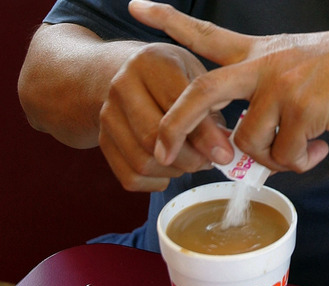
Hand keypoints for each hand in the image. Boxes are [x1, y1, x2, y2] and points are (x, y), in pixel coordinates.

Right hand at [99, 41, 233, 190]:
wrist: (129, 77)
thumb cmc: (176, 80)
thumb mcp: (198, 78)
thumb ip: (212, 108)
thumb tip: (223, 151)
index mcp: (152, 61)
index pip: (177, 105)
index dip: (204, 135)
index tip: (225, 155)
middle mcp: (122, 84)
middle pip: (153, 137)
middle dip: (189, 158)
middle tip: (210, 161)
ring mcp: (108, 113)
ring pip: (142, 162)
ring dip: (174, 171)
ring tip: (193, 161)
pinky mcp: (103, 139)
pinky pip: (131, 177)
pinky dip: (157, 182)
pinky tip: (172, 169)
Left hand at [129, 0, 328, 172]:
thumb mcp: (299, 68)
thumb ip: (270, 99)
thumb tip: (253, 145)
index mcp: (259, 53)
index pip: (206, 34)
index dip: (169, 21)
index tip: (134, 7)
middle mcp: (262, 66)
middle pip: (202, 92)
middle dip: (175, 125)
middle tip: (161, 151)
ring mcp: (280, 86)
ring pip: (251, 143)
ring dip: (275, 159)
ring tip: (304, 151)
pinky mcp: (301, 108)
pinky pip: (285, 155)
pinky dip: (302, 162)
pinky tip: (321, 147)